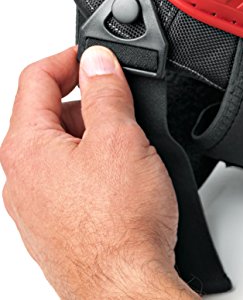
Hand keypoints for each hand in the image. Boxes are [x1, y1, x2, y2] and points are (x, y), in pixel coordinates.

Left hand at [0, 46, 198, 298]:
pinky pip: (69, 175)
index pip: (36, 79)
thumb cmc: (119, 224)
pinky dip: (93, 162)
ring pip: (62, 145)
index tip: (96, 56)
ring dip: (92, 131)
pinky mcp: (58, 220)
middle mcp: (23, 175)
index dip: (68, 58)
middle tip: (121, 98)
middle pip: (47, 112)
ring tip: (128, 141)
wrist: (126, 286)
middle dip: (85, 97)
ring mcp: (37, 201)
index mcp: (27, 147)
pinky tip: (121, 175)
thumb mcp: (119, 139)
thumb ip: (106, 92)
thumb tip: (97, 61)